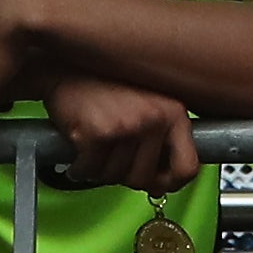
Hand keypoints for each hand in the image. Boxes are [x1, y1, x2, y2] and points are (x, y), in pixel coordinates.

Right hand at [41, 72, 201, 194]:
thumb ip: (160, 143)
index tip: (154, 183)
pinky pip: (89, 171)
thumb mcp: (147, 107)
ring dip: (98, 170)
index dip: (169, 183)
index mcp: (175, 113)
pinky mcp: (97, 132)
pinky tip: (79, 153)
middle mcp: (155, 118)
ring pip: (114, 177)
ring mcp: (127, 126)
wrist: (66, 66)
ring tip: (95, 149)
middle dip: (122, 176)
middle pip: (143, 179)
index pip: (187, 169)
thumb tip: (160, 186)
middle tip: (111, 158)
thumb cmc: (106, 86)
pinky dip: (79, 169)